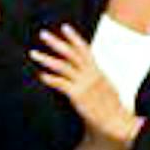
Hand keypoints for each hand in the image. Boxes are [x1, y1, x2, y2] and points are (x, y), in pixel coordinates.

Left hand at [35, 25, 140, 146]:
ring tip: (33, 53)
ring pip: (63, 66)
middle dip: (56, 42)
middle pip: (71, 53)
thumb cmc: (110, 108)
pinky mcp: (79, 95)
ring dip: (47, 59)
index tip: (64, 27)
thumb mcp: (105, 86)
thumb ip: (95, 76)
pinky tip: (40, 76)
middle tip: (42, 34)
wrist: (116, 123)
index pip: (84, 49)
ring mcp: (85, 84)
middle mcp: (91, 74)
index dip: (74, 38)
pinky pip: (61, 84)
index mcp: (98, 71)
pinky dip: (50, 78)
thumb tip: (86, 70)